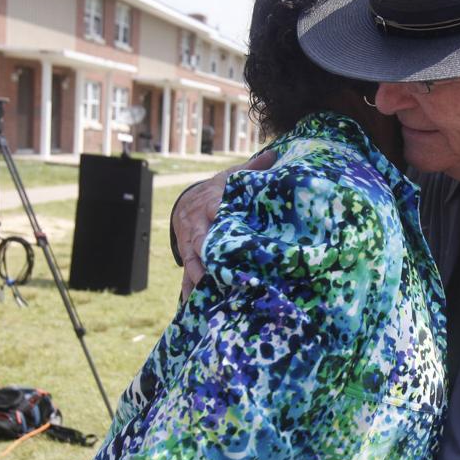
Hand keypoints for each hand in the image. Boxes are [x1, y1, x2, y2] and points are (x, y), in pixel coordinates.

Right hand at [175, 151, 275, 299]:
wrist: (188, 201)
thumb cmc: (219, 190)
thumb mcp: (233, 176)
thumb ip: (253, 169)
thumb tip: (274, 155)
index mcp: (210, 202)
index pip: (215, 209)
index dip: (220, 219)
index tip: (228, 230)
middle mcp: (196, 224)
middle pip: (199, 241)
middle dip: (207, 256)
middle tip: (217, 271)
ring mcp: (188, 242)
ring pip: (190, 260)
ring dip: (197, 276)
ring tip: (206, 290)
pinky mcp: (187, 256)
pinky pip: (185, 274)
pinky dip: (188, 289)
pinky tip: (191, 304)